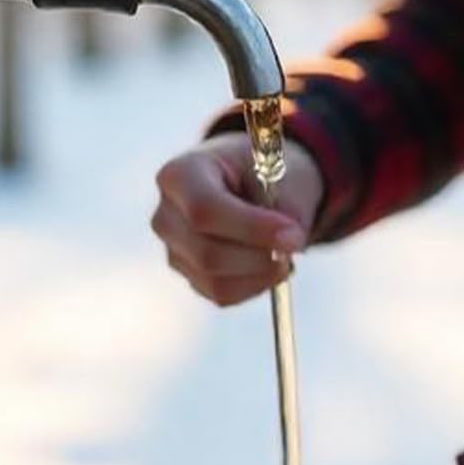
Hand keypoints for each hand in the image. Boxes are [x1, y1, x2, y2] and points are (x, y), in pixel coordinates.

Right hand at [151, 133, 323, 305]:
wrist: (253, 178)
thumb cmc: (263, 170)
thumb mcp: (279, 173)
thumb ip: (284, 206)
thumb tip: (288, 246)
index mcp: (181, 173)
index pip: (204, 209)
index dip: (251, 228)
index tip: (294, 235)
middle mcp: (166, 214)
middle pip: (207, 253)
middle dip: (260, 256)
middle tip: (297, 243)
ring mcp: (173, 249)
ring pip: (216, 280)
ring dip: (261, 273)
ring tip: (285, 253)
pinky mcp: (188, 274)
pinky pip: (222, 294)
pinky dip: (255, 284)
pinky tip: (269, 263)